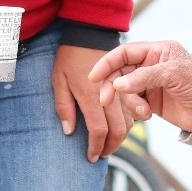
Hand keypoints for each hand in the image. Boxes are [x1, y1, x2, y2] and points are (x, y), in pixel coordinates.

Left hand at [53, 45, 132, 161]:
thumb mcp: (58, 80)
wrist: (88, 34)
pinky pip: (133, 110)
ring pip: (129, 122)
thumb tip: (69, 132)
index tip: (91, 157)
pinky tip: (118, 128)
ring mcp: (120, 89)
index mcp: (90, 95)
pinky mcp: (126, 85)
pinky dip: (128, 123)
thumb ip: (63, 107)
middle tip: (101, 155)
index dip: (96, 147)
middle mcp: (109, 95)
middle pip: (118, 130)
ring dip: (121, 138)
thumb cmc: (69, 57)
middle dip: (111, 147)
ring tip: (108, 145)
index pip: (99, 130)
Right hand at [88, 40, 191, 132]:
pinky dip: (135, 110)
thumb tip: (117, 85)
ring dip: (129, 102)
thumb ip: (144, 77)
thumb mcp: (172, 74)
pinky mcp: (151, 101)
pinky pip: (133, 104)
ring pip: (125, 91)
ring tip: (144, 112)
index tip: (93, 77)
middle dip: (112, 87)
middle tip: (106, 100)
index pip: (124, 52)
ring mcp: (150, 84)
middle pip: (120, 73)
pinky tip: (148, 115)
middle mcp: (150, 65)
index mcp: (156, 51)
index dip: (107, 63)